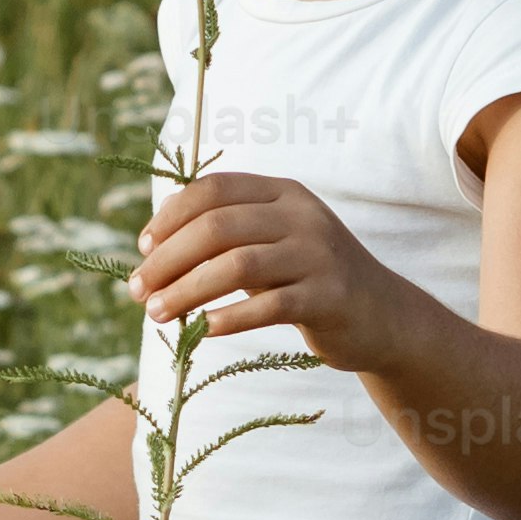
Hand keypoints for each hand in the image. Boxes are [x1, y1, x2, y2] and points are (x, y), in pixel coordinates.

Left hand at [134, 168, 423, 368]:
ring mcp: (319, 255)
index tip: (142, 249)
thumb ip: (224, 232)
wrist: (382, 315)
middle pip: (217, 227)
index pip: (214, 189)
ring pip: (237, 265)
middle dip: (168, 259)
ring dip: (187, 291)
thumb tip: (155, 234)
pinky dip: (230, 317)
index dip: (170, 216)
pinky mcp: (329, 297)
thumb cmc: (308, 277)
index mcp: (283, 193)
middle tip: (138, 290)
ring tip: (158, 314)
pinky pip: (269, 305)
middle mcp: (302, 216)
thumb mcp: (271, 242)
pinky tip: (205, 330)